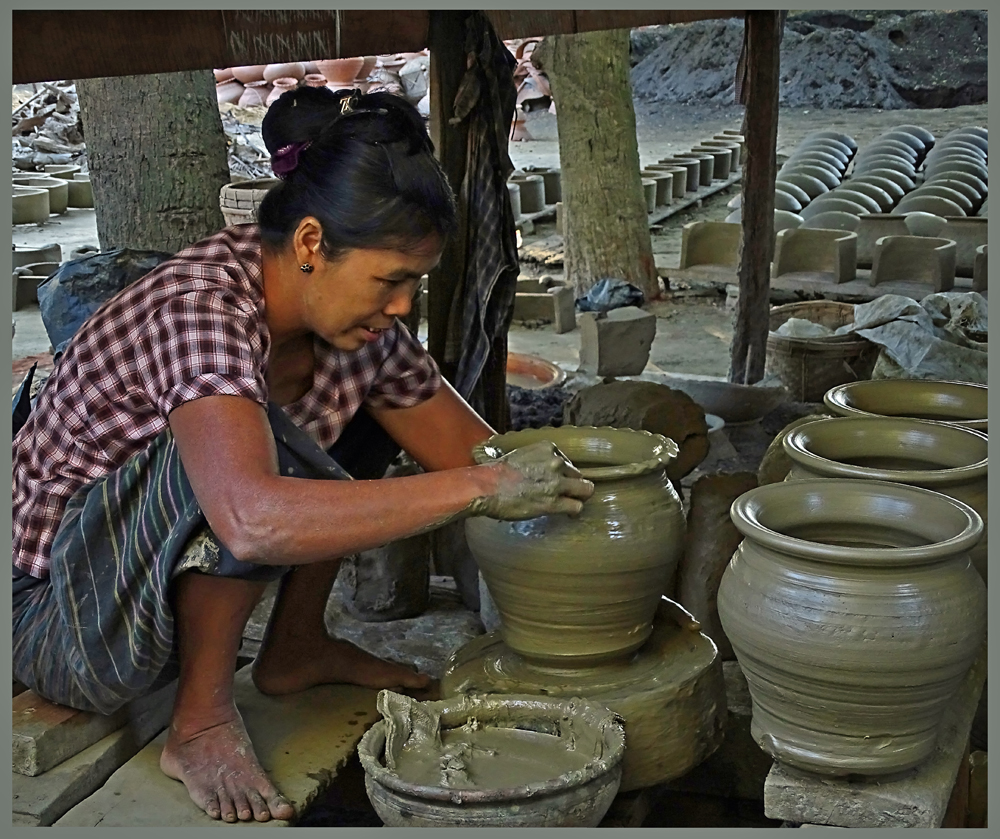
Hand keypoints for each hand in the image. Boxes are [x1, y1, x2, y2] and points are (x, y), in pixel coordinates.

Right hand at [467, 440, 594, 520]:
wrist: (486, 487)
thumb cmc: (494, 472)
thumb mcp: (516, 455)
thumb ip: (530, 458)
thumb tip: (526, 466)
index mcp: (547, 448)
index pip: (565, 461)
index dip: (561, 473)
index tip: (555, 480)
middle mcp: (556, 463)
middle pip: (577, 474)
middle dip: (571, 484)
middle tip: (563, 494)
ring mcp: (557, 483)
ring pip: (585, 489)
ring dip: (578, 497)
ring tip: (572, 503)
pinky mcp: (554, 503)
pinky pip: (577, 507)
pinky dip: (573, 511)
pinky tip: (568, 514)